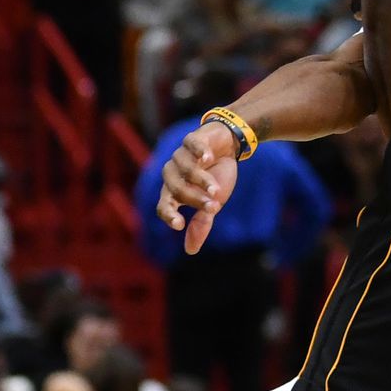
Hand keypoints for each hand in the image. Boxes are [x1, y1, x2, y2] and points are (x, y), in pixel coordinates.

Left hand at [156, 123, 241, 252]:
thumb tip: (190, 252)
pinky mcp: (192, 139)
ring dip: (202, 181)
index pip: (163, 206)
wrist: (227, 145)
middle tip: (214, 207)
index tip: (179, 224)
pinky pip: (191, 146)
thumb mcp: (210, 203)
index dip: (168, 215)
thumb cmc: (215, 176)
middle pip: (177, 190)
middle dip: (195, 200)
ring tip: (217, 190)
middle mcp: (171, 174)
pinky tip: (208, 158)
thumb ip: (201, 224)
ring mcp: (180, 155)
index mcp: (172, 192)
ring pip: (186, 170)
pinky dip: (200, 152)